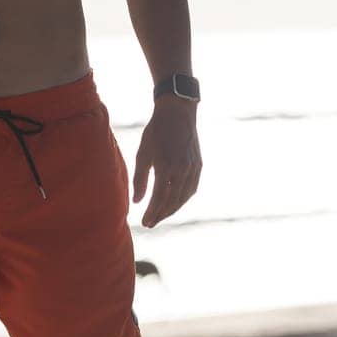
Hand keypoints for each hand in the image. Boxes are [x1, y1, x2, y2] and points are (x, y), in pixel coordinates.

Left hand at [131, 98, 201, 227]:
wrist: (178, 113)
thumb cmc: (156, 131)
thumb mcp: (143, 153)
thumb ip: (140, 179)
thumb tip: (138, 201)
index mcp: (166, 166)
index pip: (160, 198)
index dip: (152, 212)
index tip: (144, 222)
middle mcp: (182, 170)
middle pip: (172, 201)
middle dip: (161, 215)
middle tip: (150, 223)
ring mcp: (193, 169)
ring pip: (183, 197)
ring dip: (172, 209)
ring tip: (159, 216)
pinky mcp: (199, 166)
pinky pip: (191, 189)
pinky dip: (182, 199)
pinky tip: (173, 203)